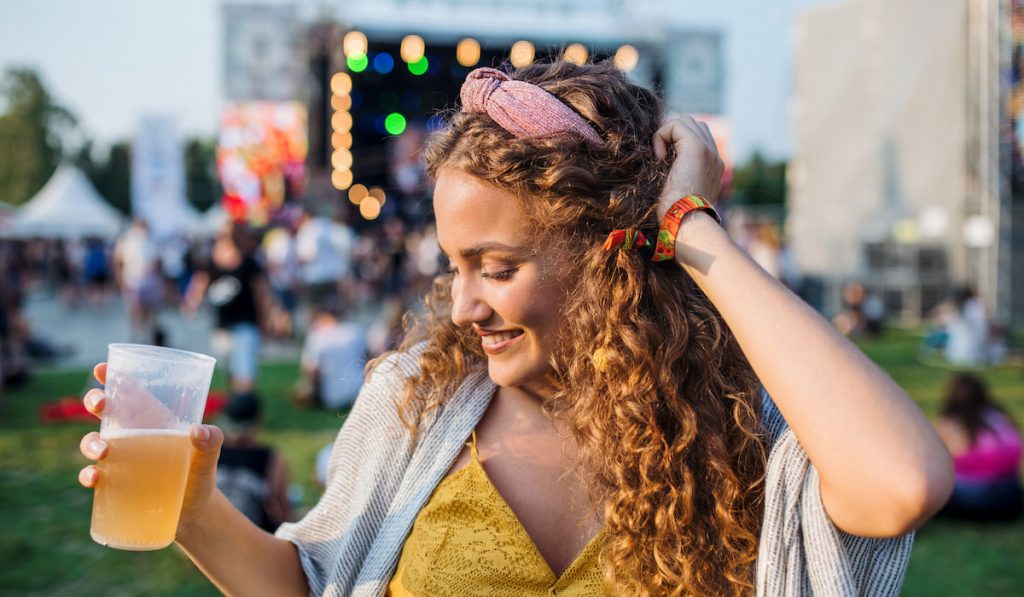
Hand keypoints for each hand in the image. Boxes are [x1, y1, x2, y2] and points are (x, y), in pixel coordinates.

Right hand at [78, 363, 223, 538]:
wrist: (193, 514)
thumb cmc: (199, 476)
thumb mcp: (209, 457)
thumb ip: (211, 441)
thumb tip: (198, 431)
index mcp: (153, 421)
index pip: (130, 391)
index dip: (113, 376)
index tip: (103, 368)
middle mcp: (132, 436)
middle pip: (104, 411)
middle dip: (95, 401)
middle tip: (100, 404)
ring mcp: (120, 460)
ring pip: (93, 442)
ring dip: (90, 443)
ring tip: (102, 452)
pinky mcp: (114, 484)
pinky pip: (92, 476)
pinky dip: (88, 475)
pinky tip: (94, 478)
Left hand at [652, 114, 724, 219]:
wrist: (687, 222)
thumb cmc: (677, 214)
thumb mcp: (679, 192)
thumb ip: (679, 175)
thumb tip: (661, 163)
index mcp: (713, 166)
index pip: (697, 136)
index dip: (676, 140)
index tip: (662, 160)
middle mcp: (714, 156)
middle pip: (692, 124)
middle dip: (671, 133)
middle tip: (660, 155)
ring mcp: (708, 150)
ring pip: (684, 121)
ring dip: (667, 134)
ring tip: (660, 157)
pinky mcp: (696, 148)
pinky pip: (675, 125)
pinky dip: (662, 136)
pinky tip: (659, 158)